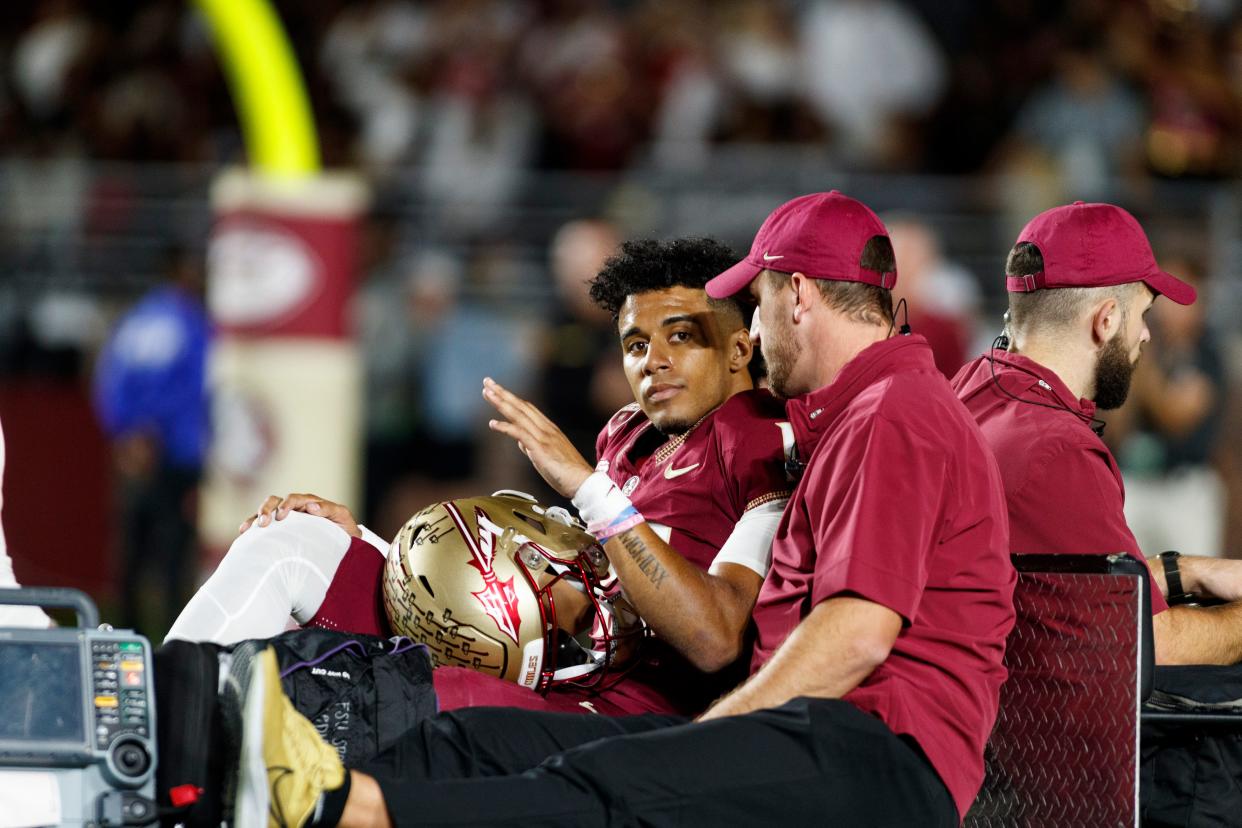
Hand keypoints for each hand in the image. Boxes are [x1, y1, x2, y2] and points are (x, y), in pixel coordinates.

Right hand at [238, 492, 360, 536]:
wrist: (344, 544)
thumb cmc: (344, 530)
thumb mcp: (342, 517)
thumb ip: (329, 509)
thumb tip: (311, 506)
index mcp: (309, 503)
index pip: (294, 499)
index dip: (286, 504)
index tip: (281, 516)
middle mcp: (295, 508)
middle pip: (275, 500)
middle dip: (266, 509)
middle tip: (262, 523)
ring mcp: (286, 519)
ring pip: (266, 511)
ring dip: (256, 517)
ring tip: (247, 528)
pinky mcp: (279, 530)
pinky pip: (263, 525)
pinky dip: (252, 526)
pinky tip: (243, 533)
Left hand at [482, 377, 592, 497]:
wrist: (583, 483)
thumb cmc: (567, 474)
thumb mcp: (546, 457)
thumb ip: (532, 447)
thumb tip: (520, 442)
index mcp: (549, 429)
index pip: (527, 408)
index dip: (512, 398)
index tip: (497, 389)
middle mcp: (546, 429)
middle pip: (521, 406)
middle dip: (503, 393)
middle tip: (487, 381)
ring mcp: (543, 437)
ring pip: (519, 415)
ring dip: (501, 403)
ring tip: (487, 393)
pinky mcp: (540, 448)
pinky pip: (520, 433)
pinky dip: (505, 427)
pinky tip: (492, 424)